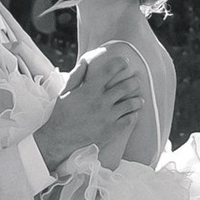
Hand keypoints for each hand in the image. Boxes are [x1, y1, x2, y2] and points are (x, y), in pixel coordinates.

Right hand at [42, 47, 145, 164]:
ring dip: (137, 99)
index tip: (125, 62)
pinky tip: (133, 113)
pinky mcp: (111, 130)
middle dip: (134, 81)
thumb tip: (86, 61)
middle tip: (136, 80)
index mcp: (89, 90)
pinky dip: (134, 115)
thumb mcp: (66, 91)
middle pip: (126, 86)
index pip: (110, 70)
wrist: (61, 138)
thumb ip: (77, 75)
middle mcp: (101, 102)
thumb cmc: (62, 113)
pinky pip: (130, 120)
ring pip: (131, 104)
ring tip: (139, 98)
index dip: (121, 63)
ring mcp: (107, 117)